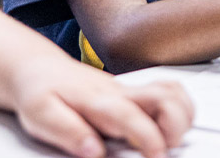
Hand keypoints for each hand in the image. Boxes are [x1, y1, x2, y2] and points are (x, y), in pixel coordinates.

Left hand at [9, 60, 191, 157]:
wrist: (37, 69)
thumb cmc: (39, 92)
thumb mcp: (41, 115)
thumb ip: (69, 133)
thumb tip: (94, 151)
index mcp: (99, 102)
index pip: (133, 117)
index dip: (149, 139)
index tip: (156, 157)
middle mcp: (120, 94)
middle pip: (167, 97)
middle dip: (177, 126)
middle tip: (164, 149)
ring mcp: (129, 93)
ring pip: (173, 93)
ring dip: (182, 117)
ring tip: (170, 140)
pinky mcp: (133, 95)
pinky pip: (167, 94)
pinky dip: (178, 110)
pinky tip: (167, 128)